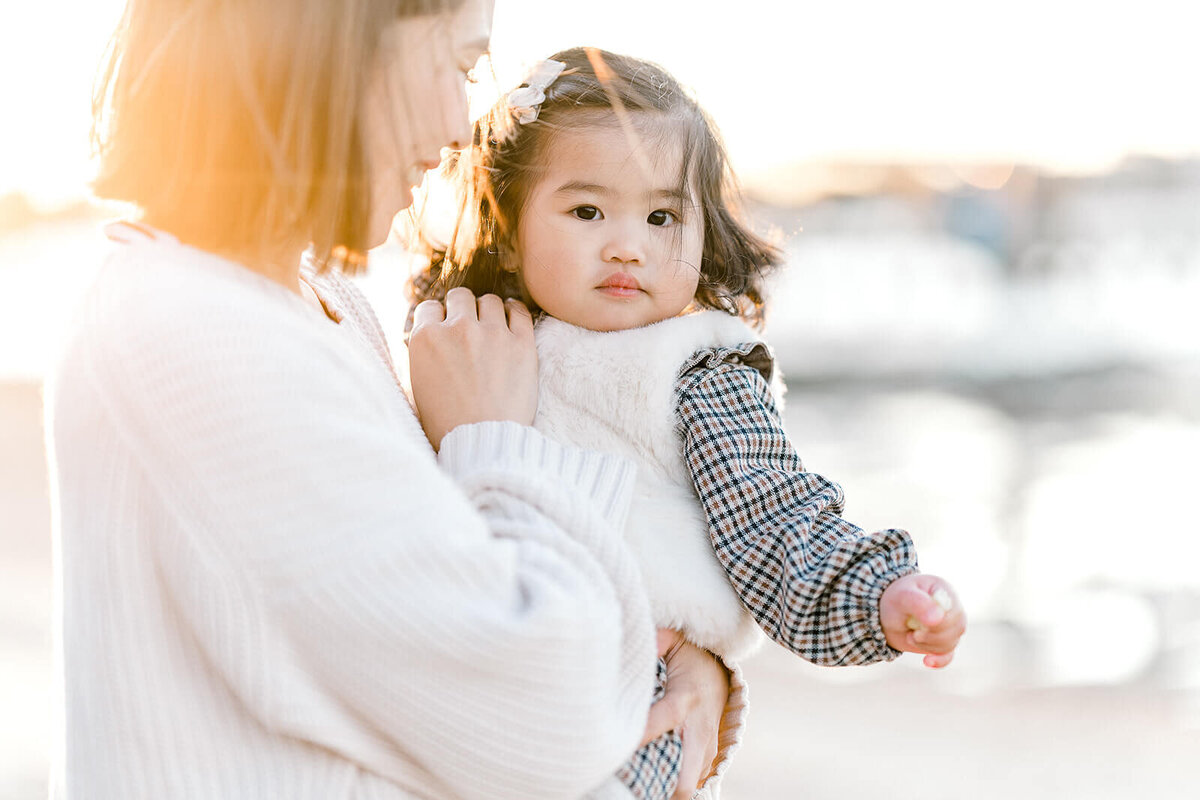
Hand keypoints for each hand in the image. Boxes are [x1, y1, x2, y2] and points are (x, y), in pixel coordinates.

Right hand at [407, 288, 537, 449]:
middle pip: (460, 297)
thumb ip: (422, 357)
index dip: (437, 317)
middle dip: (462, 308)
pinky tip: (512, 317)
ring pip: (489, 300)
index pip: (429, 307)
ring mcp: (492, 333)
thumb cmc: (447, 426)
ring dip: (488, 310)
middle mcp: (458, 329)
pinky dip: (514, 311)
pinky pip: (519, 311)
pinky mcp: (522, 343)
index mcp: (426, 339)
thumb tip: (428, 340)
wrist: (483, 444)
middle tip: (468, 325)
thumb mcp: (417, 388)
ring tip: (491, 324)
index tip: (444, 327)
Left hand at [641, 629, 729, 798]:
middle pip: (685, 776)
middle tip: (631, 785)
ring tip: (637, 784)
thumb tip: (637, 642)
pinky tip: (654, 779)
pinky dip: (674, 784)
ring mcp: (706, 749)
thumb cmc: (689, 657)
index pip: (664, 718)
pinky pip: (693, 782)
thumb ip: (656, 639)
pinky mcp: (708, 759)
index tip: (617, 743)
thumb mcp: (674, 641)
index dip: (642, 733)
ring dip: (666, 787)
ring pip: (689, 785)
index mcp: (685, 698)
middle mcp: (698, 729)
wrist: (720, 673)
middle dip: (661, 787)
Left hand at [879, 574, 965, 668]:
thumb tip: (938, 619)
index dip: (939, 624)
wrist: (885, 615)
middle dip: (932, 636)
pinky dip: (938, 660)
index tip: (919, 626)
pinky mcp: (943, 642)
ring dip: (928, 645)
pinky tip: (927, 662)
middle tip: (913, 633)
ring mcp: (949, 627)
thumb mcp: (902, 597)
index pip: (955, 612)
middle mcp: (952, 609)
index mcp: (945, 592)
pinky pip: (948, 656)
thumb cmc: (895, 600)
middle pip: (956, 630)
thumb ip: (919, 603)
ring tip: (912, 636)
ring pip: (950, 644)